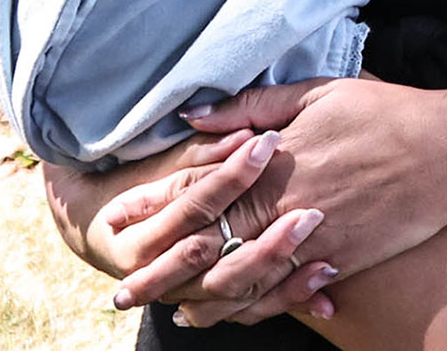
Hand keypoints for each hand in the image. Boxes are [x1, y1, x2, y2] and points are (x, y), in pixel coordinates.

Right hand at [60, 129, 338, 323]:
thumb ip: (205, 151)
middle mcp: (156, 271)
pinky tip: (324, 271)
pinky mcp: (215, 307)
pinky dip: (289, 295)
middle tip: (308, 211)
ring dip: (275, 263)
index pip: (191, 203)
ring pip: (231, 289)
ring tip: (314, 233)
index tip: (270, 143)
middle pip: (211, 256)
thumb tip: (244, 136)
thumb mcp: (169, 162)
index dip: (231, 175)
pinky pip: (251, 310)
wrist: (122, 240)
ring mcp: (187, 294)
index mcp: (138, 231)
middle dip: (261, 236)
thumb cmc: (151, 186)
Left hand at [132, 76, 446, 319]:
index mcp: (272, 164)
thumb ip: (252, 106)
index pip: (199, 190)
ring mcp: (311, 241)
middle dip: (160, 267)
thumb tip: (196, 116)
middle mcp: (284, 208)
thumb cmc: (386, 114)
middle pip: (208, 245)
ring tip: (166, 312)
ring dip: (199, 300)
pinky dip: (254, 309)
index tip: (117, 217)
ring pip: (242, 282)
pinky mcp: (338, 263)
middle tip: (123, 284)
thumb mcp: (318, 94)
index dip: (154, 205)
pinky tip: (233, 316)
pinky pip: (287, 294)